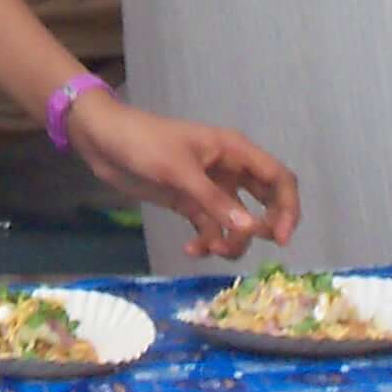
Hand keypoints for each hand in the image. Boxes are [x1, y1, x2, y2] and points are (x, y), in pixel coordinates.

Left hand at [67, 94, 299, 258]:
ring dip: (231, 240)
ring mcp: (209, 188)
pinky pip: (211, 228)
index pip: (279, 178)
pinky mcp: (189, 202)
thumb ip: (215, 201)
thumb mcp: (179, 171)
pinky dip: (206, 242)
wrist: (103, 141)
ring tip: (209, 250)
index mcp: (234, 151)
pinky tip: (190, 250)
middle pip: (265, 203)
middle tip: (244, 246)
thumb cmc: (144, 143)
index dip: (288, 207)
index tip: (281, 238)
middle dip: (262, 229)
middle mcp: (228, 170)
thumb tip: (251, 230)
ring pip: (237, 221)